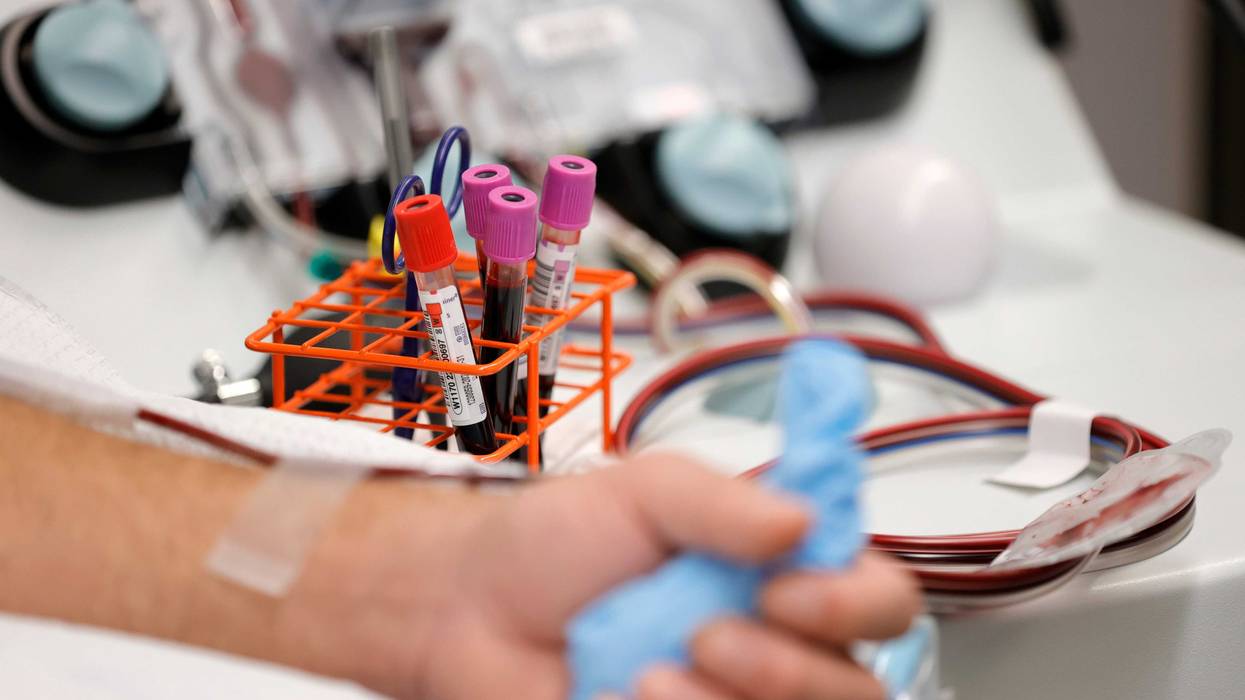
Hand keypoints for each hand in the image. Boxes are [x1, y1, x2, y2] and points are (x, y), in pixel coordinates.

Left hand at [291, 454, 921, 699]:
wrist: (466, 612)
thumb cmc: (554, 543)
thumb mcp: (640, 492)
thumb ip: (723, 502)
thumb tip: (805, 519)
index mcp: (780, 576)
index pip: (879, 603)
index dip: (855, 605)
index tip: (786, 589)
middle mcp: (772, 651)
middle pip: (857, 693)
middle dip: (785, 671)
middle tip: (704, 634)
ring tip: (645, 676)